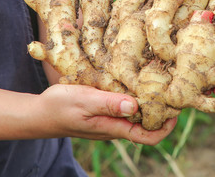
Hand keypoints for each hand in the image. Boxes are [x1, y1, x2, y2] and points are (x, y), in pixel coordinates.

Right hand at [34, 84, 176, 144]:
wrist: (38, 113)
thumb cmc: (59, 107)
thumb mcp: (83, 101)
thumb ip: (108, 104)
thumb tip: (136, 106)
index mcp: (113, 127)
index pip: (148, 136)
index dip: (166, 127)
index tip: (176, 108)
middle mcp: (115, 126)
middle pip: (147, 124)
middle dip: (161, 109)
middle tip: (171, 86)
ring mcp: (110, 119)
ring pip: (137, 114)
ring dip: (148, 100)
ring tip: (156, 78)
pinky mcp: (103, 111)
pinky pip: (124, 107)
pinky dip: (133, 95)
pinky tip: (132, 78)